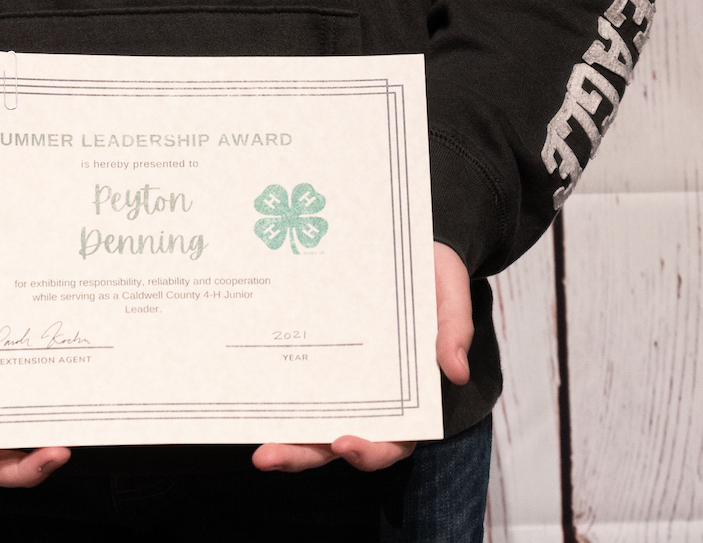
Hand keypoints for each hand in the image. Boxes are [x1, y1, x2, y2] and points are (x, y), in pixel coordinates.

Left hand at [250, 241, 472, 474]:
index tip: (344, 443)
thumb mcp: (451, 295)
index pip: (391, 441)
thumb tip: (456, 371)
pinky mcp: (316, 356)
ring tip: (255, 448)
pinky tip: (246, 393)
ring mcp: (339, 381)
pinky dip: (272, 395)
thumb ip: (455, 330)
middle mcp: (370, 398)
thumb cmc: (434, 276)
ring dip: (282, 440)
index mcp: (408, 396)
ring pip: (309, 422)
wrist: (410, 246)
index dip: (369, 450)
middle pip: (336, 442)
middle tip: (269, 456)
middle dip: (303, 455)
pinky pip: (293, 381)